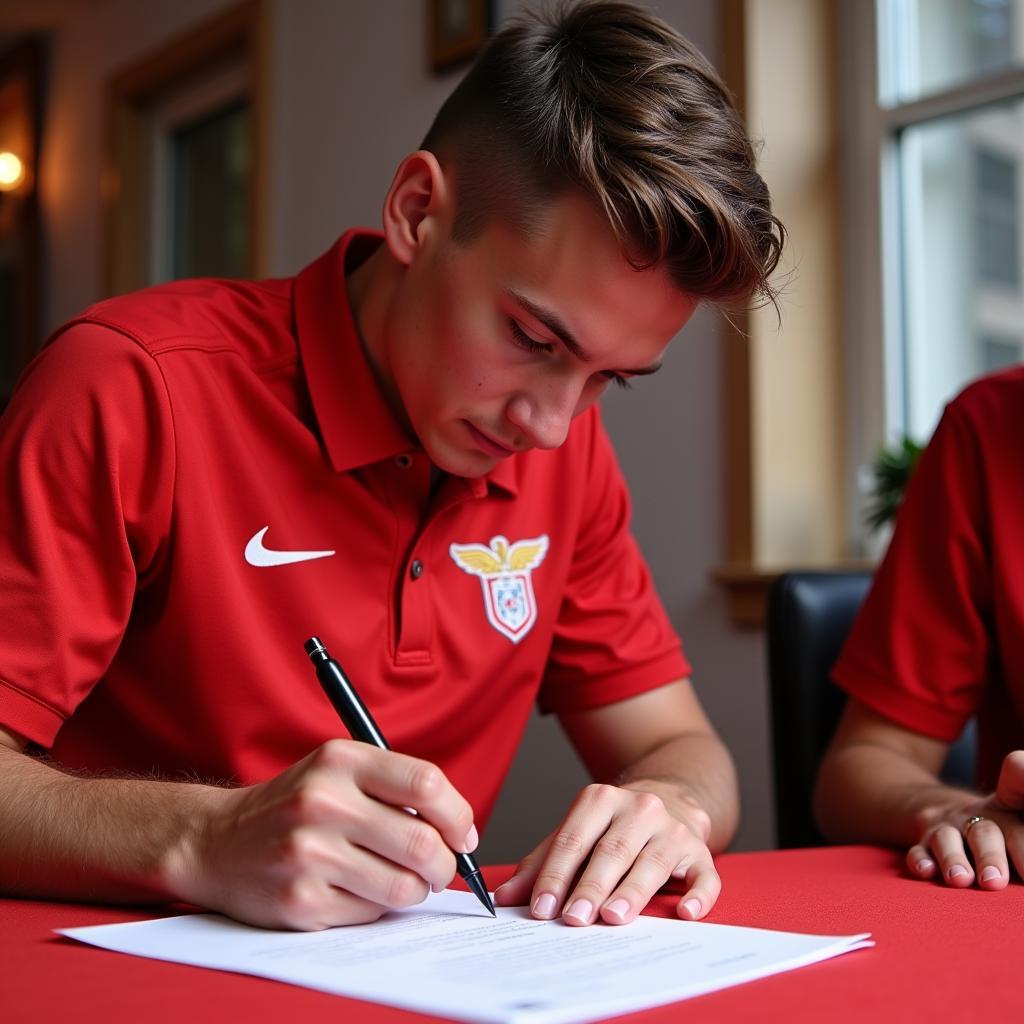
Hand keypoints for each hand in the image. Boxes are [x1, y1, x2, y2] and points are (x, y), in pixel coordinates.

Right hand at [174, 740, 477, 929]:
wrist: (217, 841)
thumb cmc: (295, 804)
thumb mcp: (338, 770)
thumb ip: (396, 787)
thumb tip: (461, 831)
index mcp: (340, 760)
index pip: (425, 783)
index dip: (458, 814)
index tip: (464, 834)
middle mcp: (323, 803)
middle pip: (423, 843)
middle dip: (445, 865)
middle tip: (440, 868)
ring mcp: (309, 854)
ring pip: (403, 887)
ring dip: (414, 890)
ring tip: (398, 878)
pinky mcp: (301, 901)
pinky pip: (371, 913)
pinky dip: (376, 906)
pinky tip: (355, 889)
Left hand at [492, 782, 718, 925]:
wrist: (669, 799)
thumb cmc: (612, 827)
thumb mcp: (575, 834)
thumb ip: (542, 864)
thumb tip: (504, 898)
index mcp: (601, 799)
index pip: (574, 839)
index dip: (556, 874)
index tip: (541, 908)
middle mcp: (639, 808)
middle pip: (612, 850)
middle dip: (591, 886)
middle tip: (574, 918)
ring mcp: (673, 828)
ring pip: (653, 861)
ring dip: (632, 892)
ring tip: (613, 917)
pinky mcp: (700, 851)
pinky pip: (704, 874)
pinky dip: (697, 895)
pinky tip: (685, 912)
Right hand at [908, 751, 1023, 888]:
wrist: (954, 815)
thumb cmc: (1008, 834)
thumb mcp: (1021, 827)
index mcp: (1013, 810)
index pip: (1019, 783)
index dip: (1022, 781)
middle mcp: (980, 816)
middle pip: (987, 829)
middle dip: (992, 855)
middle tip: (997, 882)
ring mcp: (949, 827)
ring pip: (948, 838)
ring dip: (954, 858)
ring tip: (962, 880)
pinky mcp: (924, 841)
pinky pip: (918, 849)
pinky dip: (920, 860)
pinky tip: (927, 872)